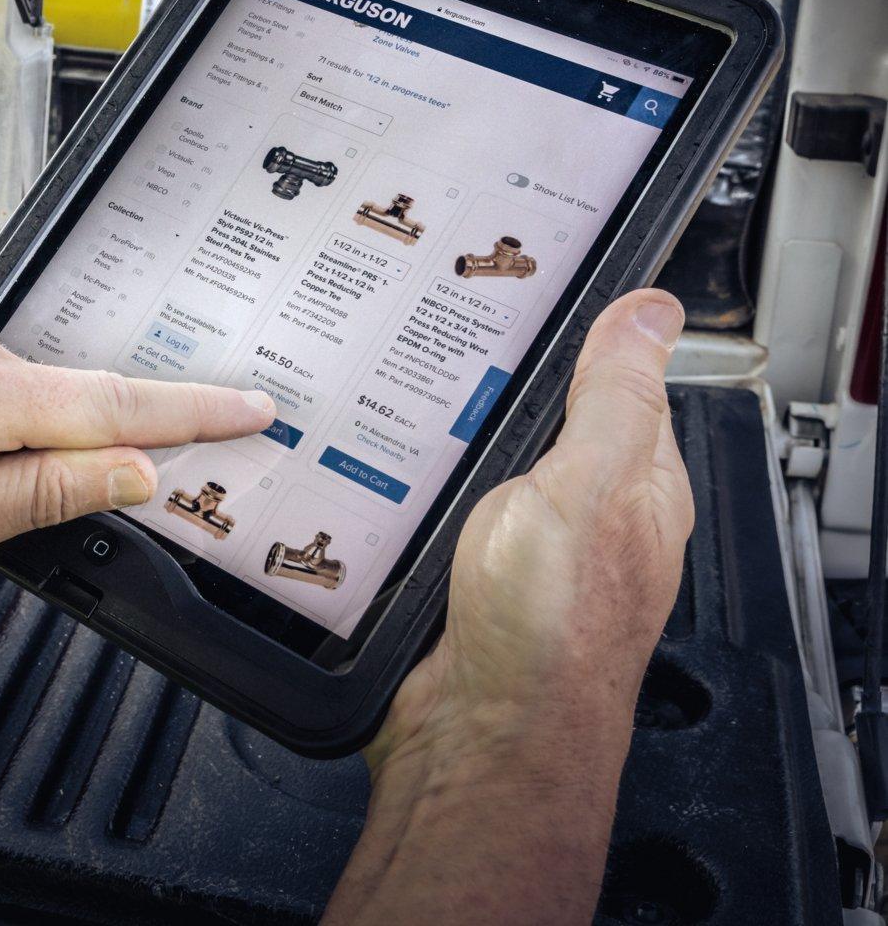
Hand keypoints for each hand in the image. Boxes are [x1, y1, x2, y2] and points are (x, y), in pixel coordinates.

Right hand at [324, 289, 688, 925]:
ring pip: (471, 463)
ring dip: (434, 438)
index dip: (576, 334)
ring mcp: (518, 547)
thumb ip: (615, 396)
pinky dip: (401, 487)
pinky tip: (375, 472)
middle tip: (438, 344)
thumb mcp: (590, 483)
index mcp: (637, 484)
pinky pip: (428, 509)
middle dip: (486, 386)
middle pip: (532, 419)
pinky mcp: (459, 576)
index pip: (616, 381)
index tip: (526, 292)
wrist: (475, 734)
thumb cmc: (549, 630)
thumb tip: (651, 312)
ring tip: (395, 400)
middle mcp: (582, 515)